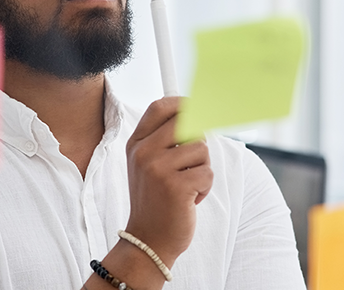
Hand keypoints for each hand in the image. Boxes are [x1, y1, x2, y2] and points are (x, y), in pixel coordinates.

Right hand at [124, 97, 212, 266]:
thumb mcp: (151, 165)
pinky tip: (189, 200)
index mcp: (136, 144)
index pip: (160, 107)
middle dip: (199, 141)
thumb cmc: (157, 200)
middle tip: (194, 161)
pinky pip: (207, 173)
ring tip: (187, 186)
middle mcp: (143, 152)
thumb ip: (167, 139)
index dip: (182, 103)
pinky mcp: (175, 186)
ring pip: (201, 149)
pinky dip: (204, 188)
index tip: (197, 108)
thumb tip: (199, 112)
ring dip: (202, 169)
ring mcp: (157, 169)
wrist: (148, 240)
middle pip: (187, 122)